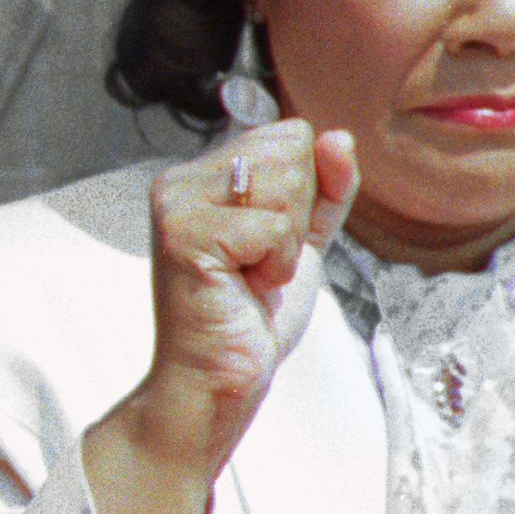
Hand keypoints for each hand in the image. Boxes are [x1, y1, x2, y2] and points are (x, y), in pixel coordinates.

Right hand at [83, 116, 356, 513]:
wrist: (221, 378)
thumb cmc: (253, 315)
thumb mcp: (301, 241)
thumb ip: (324, 188)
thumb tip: (337, 136)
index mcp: (204, 172)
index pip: (289, 135)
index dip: (306, 192)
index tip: (270, 244)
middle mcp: (181, 178)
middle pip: (289, 151)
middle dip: (297, 216)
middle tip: (258, 264)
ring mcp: (177, 202)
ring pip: (283, 184)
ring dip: (285, 243)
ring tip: (250, 275)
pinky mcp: (183, 233)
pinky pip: (271, 226)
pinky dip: (274, 265)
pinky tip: (244, 286)